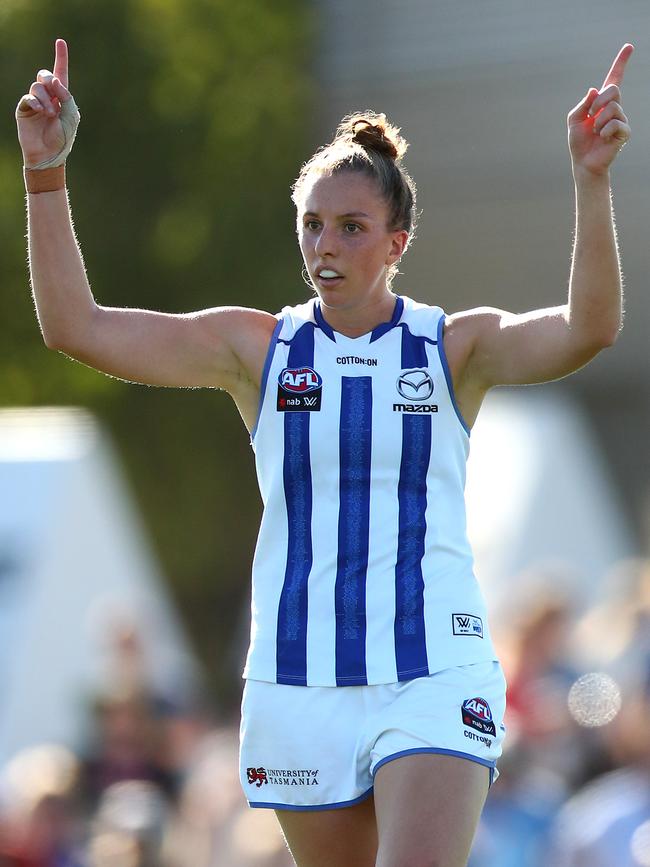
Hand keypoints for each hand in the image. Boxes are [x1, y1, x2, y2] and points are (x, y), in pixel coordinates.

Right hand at [15, 38, 79, 168]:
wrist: (48, 155)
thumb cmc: (63, 138)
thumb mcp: (71, 117)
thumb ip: (67, 97)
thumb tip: (55, 80)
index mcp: (62, 98)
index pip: (60, 74)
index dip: (61, 57)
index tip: (61, 42)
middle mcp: (48, 97)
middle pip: (45, 75)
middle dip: (51, 81)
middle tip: (57, 94)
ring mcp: (35, 101)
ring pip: (37, 85)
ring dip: (46, 98)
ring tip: (50, 114)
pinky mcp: (24, 108)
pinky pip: (29, 96)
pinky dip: (36, 102)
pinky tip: (41, 111)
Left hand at [568, 43, 632, 177]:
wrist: (583, 162)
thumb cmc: (579, 141)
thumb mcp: (574, 119)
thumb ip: (583, 104)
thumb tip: (594, 90)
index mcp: (602, 102)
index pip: (614, 78)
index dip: (621, 63)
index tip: (629, 46)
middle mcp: (614, 108)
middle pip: (613, 89)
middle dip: (598, 102)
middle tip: (590, 116)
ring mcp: (621, 119)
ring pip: (613, 107)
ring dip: (599, 120)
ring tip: (596, 132)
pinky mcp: (624, 132)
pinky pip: (617, 122)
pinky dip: (605, 130)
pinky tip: (603, 137)